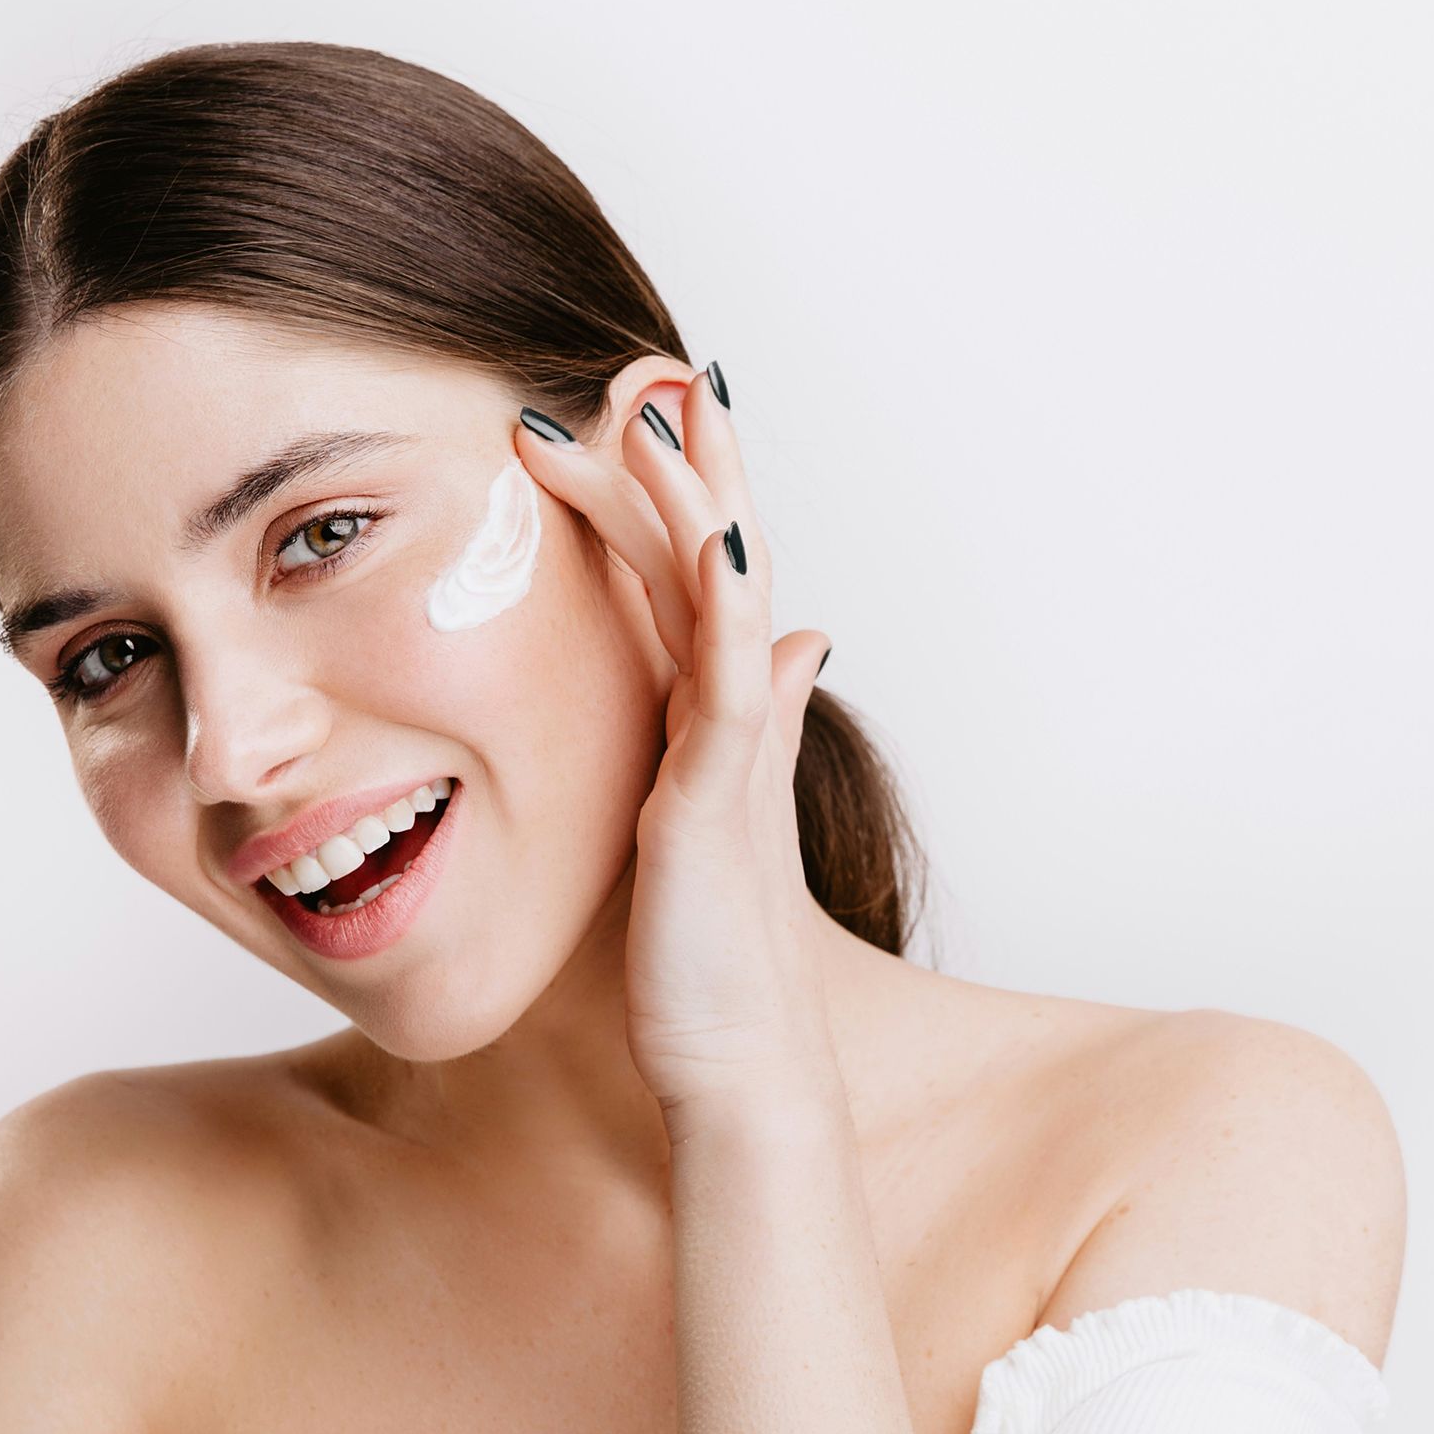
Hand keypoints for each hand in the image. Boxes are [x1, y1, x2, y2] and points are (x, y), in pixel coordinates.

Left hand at [512, 364, 838, 1127]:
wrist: (736, 1066)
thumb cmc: (703, 964)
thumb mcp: (696, 827)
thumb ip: (731, 733)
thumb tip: (795, 644)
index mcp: (708, 721)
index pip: (689, 578)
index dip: (670, 492)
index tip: (638, 406)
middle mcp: (728, 719)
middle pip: (706, 558)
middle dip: (682, 461)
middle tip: (651, 367)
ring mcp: (730, 751)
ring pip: (717, 595)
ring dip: (690, 497)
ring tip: (654, 407)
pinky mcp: (719, 797)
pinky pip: (726, 679)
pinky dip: (721, 603)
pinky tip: (710, 537)